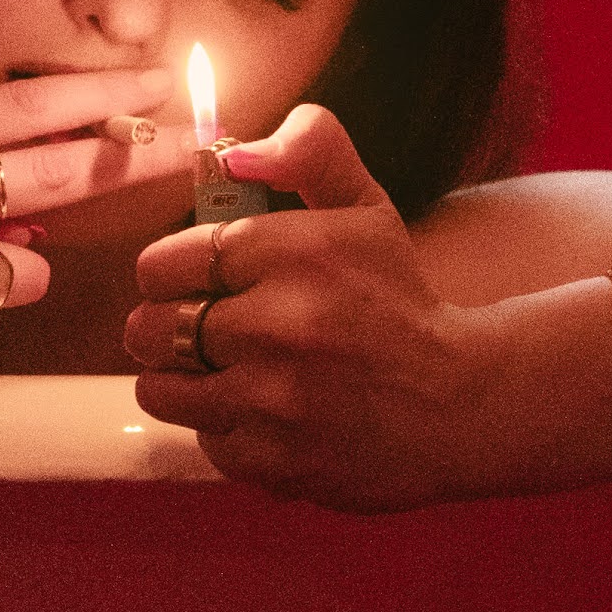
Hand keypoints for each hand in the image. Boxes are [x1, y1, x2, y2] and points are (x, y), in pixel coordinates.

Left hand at [126, 104, 611, 506]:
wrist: (462, 405)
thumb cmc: (400, 302)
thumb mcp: (366, 210)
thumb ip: (310, 152)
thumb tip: (234, 152)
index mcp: (295, 250)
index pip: (164, 263)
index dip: (171, 274)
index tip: (195, 283)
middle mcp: (281, 323)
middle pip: (149, 326)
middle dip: (167, 327)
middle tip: (206, 331)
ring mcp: (276, 399)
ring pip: (162, 388)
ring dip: (185, 382)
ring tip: (231, 373)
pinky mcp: (276, 459)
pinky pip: (205, 440)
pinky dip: (228, 431)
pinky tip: (270, 415)